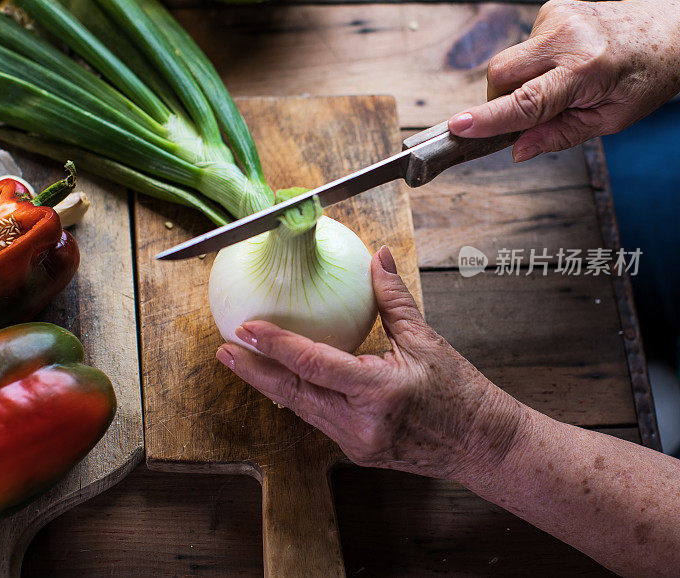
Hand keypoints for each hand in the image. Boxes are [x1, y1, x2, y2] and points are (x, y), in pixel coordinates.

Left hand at [215, 246, 525, 482]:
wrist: (483, 445)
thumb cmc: (462, 395)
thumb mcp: (427, 341)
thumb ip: (393, 298)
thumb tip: (378, 257)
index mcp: (378, 393)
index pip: (312, 365)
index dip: (275, 345)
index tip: (246, 328)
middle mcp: (360, 424)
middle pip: (292, 395)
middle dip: (253, 371)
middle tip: (224, 348)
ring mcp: (356, 443)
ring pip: (300, 410)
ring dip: (269, 385)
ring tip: (242, 361)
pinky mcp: (356, 451)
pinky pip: (317, 419)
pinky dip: (297, 397)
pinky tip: (280, 380)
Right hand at [448, 0, 679, 161]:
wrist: (668, 29)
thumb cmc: (644, 76)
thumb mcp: (610, 120)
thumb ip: (559, 135)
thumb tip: (517, 150)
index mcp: (587, 69)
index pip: (527, 101)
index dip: (490, 118)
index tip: (458, 127)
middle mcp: (568, 37)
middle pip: (501, 75)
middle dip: (500, 102)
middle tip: (528, 116)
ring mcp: (556, 18)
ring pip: (506, 64)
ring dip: (519, 85)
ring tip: (558, 86)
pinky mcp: (549, 11)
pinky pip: (520, 51)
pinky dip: (531, 68)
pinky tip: (560, 66)